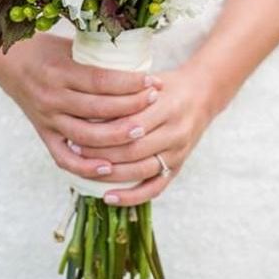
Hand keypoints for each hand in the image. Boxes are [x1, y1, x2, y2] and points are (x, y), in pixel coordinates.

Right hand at [0, 33, 161, 182]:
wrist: (6, 61)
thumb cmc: (43, 49)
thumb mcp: (69, 46)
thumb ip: (97, 59)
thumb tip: (138, 63)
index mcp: (59, 72)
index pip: (101, 81)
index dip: (130, 83)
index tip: (153, 81)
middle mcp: (52, 98)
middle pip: (99, 110)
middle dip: (132, 107)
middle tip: (156, 101)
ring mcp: (47, 119)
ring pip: (86, 136)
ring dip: (116, 137)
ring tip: (142, 131)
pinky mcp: (43, 133)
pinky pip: (64, 158)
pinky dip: (86, 166)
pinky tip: (108, 167)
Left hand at [70, 64, 227, 205]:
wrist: (203, 93)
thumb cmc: (165, 84)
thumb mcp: (145, 81)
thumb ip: (121, 93)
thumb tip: (83, 106)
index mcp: (166, 107)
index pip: (129, 124)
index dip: (102, 131)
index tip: (76, 131)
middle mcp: (175, 132)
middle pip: (133, 150)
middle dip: (101, 153)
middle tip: (75, 151)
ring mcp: (177, 152)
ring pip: (141, 170)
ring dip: (111, 174)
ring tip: (86, 170)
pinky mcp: (178, 166)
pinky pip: (155, 187)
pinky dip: (132, 196)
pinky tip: (108, 197)